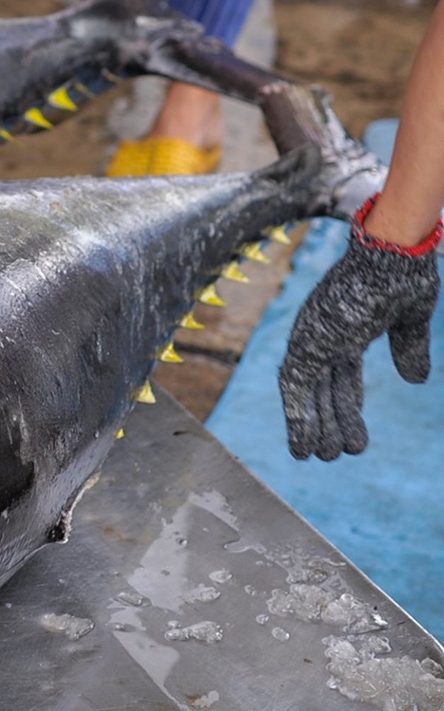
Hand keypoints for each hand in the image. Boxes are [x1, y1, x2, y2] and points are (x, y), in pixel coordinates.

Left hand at [279, 200, 438, 460]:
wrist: (395, 252)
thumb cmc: (404, 274)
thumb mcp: (410, 320)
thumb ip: (409, 348)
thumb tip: (415, 380)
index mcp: (347, 330)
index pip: (342, 377)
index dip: (347, 408)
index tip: (352, 437)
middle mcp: (324, 335)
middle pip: (324, 389)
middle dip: (329, 423)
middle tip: (335, 456)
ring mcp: (314, 337)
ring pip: (307, 392)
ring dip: (312, 427)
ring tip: (320, 458)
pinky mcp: (308, 340)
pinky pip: (295, 384)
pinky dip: (297, 413)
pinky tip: (301, 441)